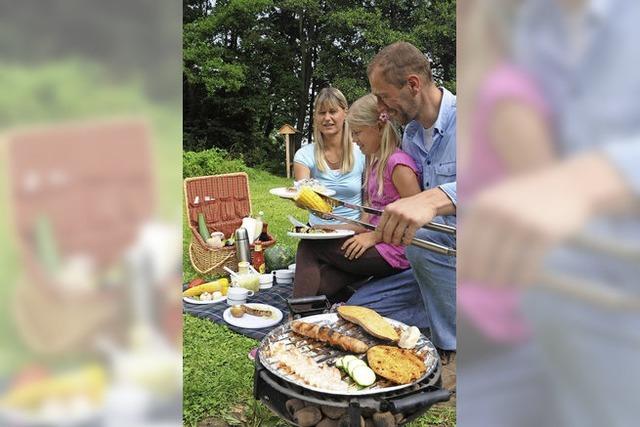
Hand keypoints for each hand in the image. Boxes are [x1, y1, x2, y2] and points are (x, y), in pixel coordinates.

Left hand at [341, 232, 377, 259]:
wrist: (375, 235)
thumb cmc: (368, 235)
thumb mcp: (360, 234)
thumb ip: (356, 237)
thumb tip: (352, 239)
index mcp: (356, 237)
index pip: (348, 241)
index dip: (344, 245)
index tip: (342, 248)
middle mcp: (358, 240)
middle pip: (350, 247)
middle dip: (347, 252)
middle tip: (346, 255)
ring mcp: (362, 243)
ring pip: (355, 250)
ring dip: (352, 255)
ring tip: (350, 258)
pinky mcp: (365, 246)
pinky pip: (361, 251)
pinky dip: (358, 255)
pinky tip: (356, 257)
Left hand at [376, 188, 454, 244]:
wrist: (428, 201)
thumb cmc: (413, 204)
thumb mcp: (398, 205)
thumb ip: (390, 215)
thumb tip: (382, 228)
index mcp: (389, 208)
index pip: (380, 226)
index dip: (379, 235)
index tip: (380, 240)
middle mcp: (396, 212)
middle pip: (387, 232)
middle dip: (388, 240)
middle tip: (391, 242)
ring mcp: (405, 217)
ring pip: (397, 236)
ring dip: (397, 242)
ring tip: (398, 243)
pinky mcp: (414, 222)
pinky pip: (408, 237)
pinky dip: (406, 241)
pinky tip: (407, 241)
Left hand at [459, 154, 629, 286]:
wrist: (571, 183)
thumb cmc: (530, 199)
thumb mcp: (499, 202)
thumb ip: (480, 228)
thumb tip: (464, 267)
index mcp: (482, 205)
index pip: (463, 247)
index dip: (463, 268)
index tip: (466, 282)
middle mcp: (498, 212)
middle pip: (479, 260)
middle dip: (481, 278)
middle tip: (488, 285)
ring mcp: (521, 222)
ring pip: (502, 267)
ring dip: (502, 281)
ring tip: (505, 283)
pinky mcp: (543, 233)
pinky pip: (527, 267)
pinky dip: (522, 279)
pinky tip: (523, 281)